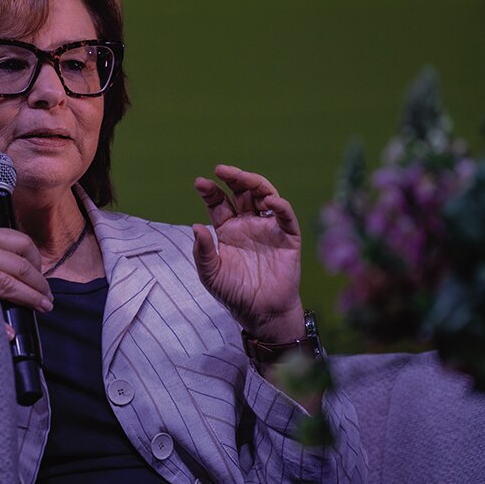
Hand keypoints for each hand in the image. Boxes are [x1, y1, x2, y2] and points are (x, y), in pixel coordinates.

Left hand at [192, 164, 304, 341]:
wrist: (261, 313)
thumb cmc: (234, 294)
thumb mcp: (211, 274)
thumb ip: (203, 252)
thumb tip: (196, 227)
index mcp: (227, 229)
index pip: (218, 202)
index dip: (210, 191)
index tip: (200, 183)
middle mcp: (248, 224)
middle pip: (242, 192)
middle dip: (233, 178)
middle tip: (221, 170)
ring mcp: (268, 228)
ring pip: (264, 196)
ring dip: (254, 183)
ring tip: (242, 177)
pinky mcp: (288, 237)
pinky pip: (285, 216)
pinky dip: (279, 206)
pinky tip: (268, 201)